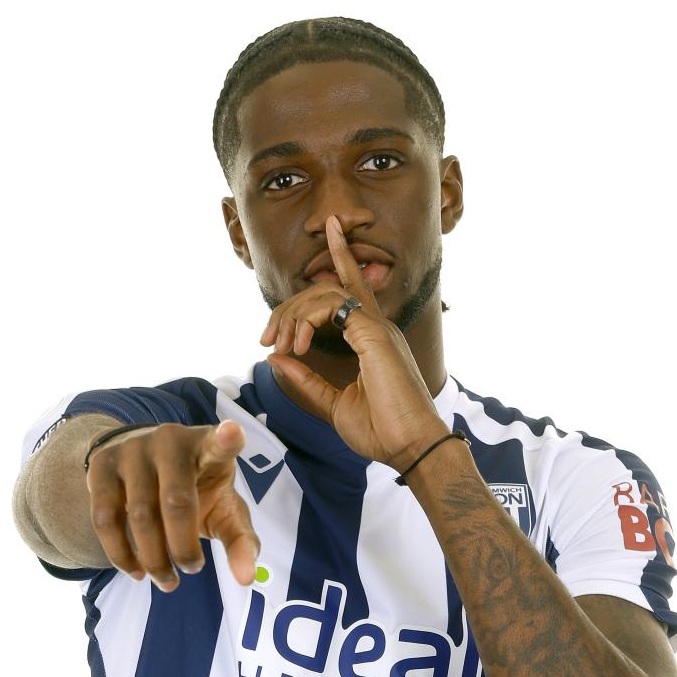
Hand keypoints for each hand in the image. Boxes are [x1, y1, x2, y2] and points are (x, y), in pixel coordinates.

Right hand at [84, 421, 260, 590]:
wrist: (141, 465)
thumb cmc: (195, 489)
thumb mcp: (223, 511)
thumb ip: (240, 541)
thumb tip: (246, 579)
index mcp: (208, 447)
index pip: (219, 443)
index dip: (226, 439)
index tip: (234, 432)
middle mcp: (170, 441)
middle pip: (176, 501)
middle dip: (183, 547)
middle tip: (192, 570)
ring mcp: (133, 450)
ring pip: (139, 515)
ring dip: (154, 558)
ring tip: (166, 580)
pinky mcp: (102, 465)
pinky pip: (104, 518)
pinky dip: (120, 554)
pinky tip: (136, 570)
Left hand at [260, 215, 448, 470]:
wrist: (410, 448)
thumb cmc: (381, 430)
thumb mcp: (333, 404)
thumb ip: (306, 380)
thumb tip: (276, 358)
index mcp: (373, 339)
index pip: (353, 288)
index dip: (342, 256)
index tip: (330, 229)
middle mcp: (377, 327)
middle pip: (327, 289)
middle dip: (290, 307)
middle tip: (266, 338)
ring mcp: (378, 327)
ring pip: (326, 292)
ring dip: (293, 314)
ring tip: (279, 345)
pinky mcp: (374, 334)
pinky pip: (332, 304)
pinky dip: (306, 320)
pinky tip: (297, 345)